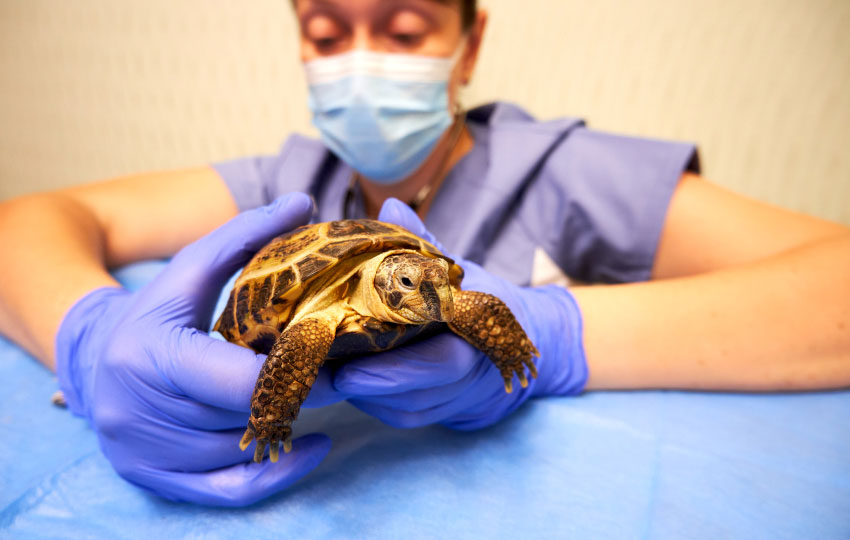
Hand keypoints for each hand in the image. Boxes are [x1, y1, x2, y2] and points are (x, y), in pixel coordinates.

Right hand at [55, 193, 337, 505]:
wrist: (97, 360)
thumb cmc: (154, 310)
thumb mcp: (192, 266)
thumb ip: (246, 233)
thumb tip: (303, 201)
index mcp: (152, 355)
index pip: (243, 380)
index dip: (300, 371)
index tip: (340, 355)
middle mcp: (142, 412)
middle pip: (247, 414)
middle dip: (302, 394)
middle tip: (345, 372)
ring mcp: (145, 452)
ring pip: (244, 449)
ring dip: (287, 423)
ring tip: (321, 395)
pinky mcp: (154, 477)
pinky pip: (230, 492)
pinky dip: (276, 475)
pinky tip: (311, 448)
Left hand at [333, 199, 587, 429]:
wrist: (515, 343)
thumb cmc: (476, 296)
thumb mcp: (456, 268)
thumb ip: (424, 243)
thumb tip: (393, 205)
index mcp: (475, 338)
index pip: (439, 365)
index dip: (396, 373)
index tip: (350, 372)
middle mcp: (466, 378)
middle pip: (410, 396)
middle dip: (361, 386)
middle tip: (314, 373)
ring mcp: (450, 399)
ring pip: (399, 409)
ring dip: (358, 394)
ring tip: (316, 370)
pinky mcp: (432, 412)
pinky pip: (396, 414)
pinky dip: (367, 400)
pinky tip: (338, 378)